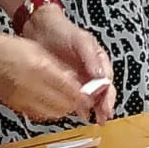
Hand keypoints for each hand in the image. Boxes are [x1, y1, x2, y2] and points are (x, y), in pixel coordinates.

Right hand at [0, 32, 86, 121]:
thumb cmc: (7, 48)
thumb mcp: (37, 50)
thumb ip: (56, 66)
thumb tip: (73, 79)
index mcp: (40, 69)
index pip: (70, 90)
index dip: (83, 96)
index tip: (89, 96)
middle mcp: (32, 86)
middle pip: (64, 105)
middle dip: (75, 104)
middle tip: (80, 99)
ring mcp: (23, 98)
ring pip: (53, 114)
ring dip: (63, 109)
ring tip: (66, 101)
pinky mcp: (16, 106)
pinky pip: (39, 115)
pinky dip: (49, 112)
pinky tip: (50, 104)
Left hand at [24, 4, 115, 124]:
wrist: (40, 28)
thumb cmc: (63, 30)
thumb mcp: (81, 40)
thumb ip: (91, 57)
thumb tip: (101, 75)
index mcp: (99, 62)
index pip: (108, 82)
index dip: (108, 96)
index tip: (106, 107)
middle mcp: (90, 72)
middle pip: (101, 94)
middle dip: (103, 107)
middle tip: (101, 118)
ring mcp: (77, 79)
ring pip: (88, 98)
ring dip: (91, 109)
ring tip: (90, 119)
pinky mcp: (64, 83)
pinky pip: (72, 97)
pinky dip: (75, 106)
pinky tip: (75, 112)